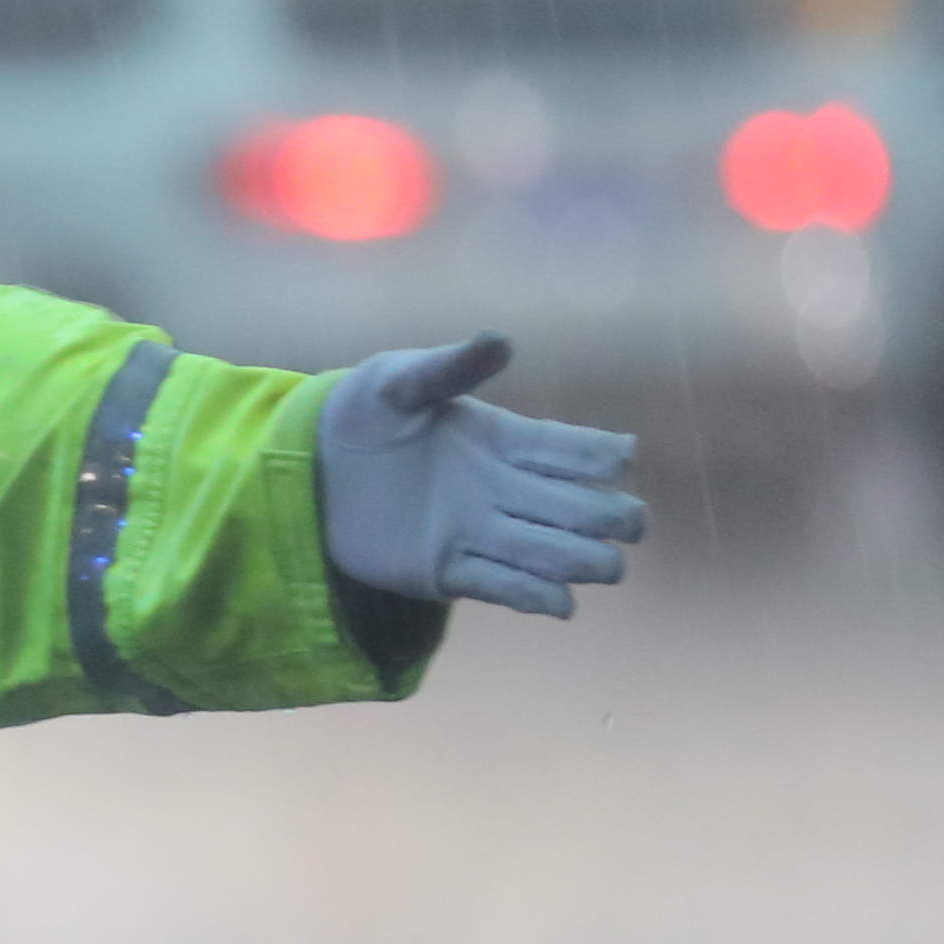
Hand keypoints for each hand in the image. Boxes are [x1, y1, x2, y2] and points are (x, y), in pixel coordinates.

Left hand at [316, 333, 644, 618]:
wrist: (311, 465)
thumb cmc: (364, 411)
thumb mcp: (399, 380)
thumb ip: (451, 367)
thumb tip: (502, 340)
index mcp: (501, 439)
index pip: (568, 449)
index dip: (601, 456)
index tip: (622, 458)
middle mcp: (500, 489)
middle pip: (573, 508)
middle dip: (610, 517)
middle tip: (631, 526)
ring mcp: (476, 532)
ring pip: (546, 553)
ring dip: (582, 562)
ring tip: (609, 568)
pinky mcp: (444, 571)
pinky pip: (500, 587)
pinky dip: (533, 597)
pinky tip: (563, 604)